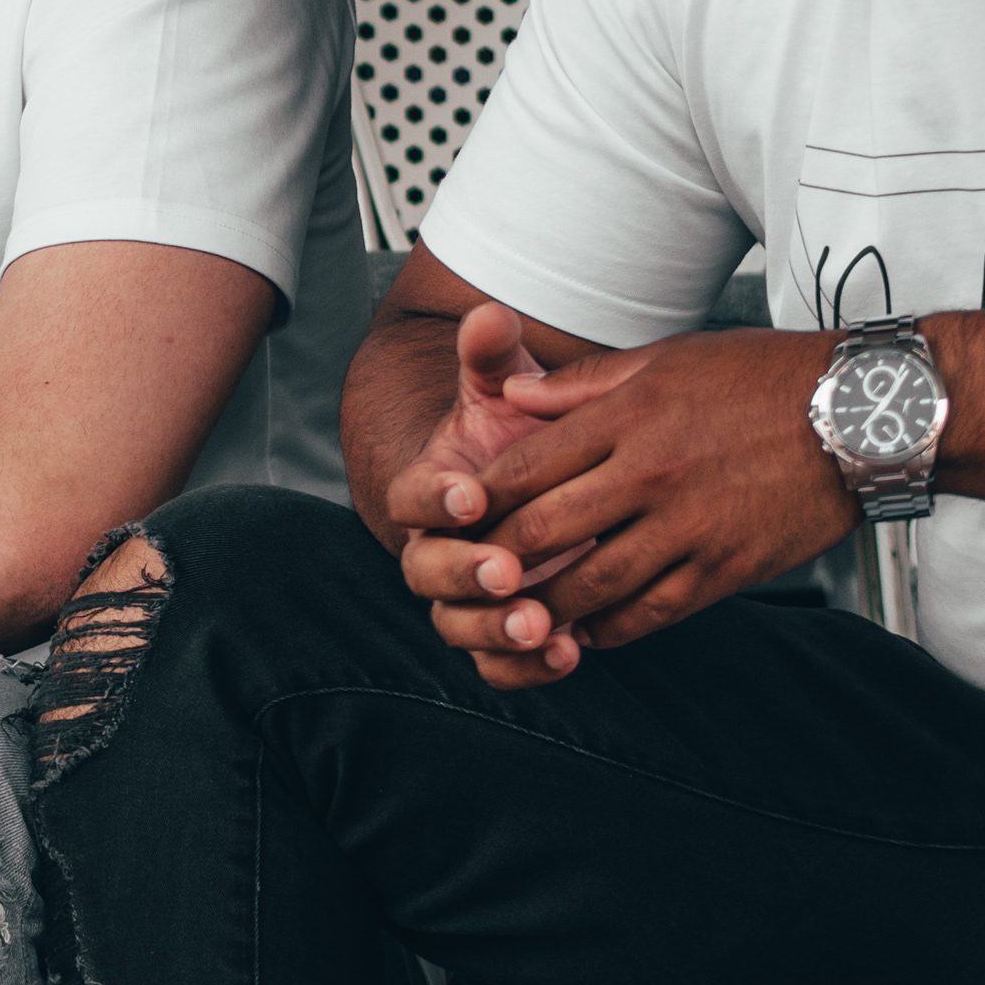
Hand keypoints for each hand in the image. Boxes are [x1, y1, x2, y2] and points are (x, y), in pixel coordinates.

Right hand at [384, 303, 622, 686]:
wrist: (546, 486)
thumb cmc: (522, 435)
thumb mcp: (511, 392)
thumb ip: (493, 358)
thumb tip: (487, 315)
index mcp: (431, 490)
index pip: (413, 496)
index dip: (435, 498)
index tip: (472, 495)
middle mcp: (438, 550)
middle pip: (425, 572)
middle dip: (464, 574)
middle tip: (507, 571)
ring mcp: (468, 599)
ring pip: (458, 626)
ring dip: (495, 629)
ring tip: (542, 625)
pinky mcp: (502, 636)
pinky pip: (498, 667)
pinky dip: (525, 669)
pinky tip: (571, 655)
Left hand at [420, 328, 852, 687]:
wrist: (861, 414)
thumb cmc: (765, 377)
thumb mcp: (668, 359)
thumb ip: (585, 385)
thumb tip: (515, 399)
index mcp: (630, 415)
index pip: (526, 467)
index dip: (479, 498)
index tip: (454, 515)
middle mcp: (651, 474)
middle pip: (546, 532)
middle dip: (498, 559)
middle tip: (470, 574)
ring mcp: (690, 527)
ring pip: (593, 585)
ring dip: (547, 607)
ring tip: (518, 615)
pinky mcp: (727, 569)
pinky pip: (654, 612)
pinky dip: (612, 629)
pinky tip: (588, 631)